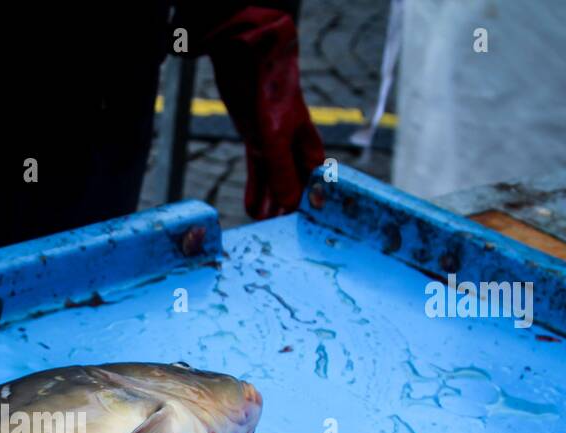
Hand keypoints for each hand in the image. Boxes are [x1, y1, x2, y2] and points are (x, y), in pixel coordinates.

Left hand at [198, 7, 324, 219]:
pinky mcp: (258, 143)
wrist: (250, 61)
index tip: (302, 233)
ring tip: (264, 229)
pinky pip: (259, 173)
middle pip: (295, 189)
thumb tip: (289, 206)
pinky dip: (256, 190)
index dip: (310, 208)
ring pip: (275, 184)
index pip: (315, 187)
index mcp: (311, 148)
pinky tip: (252, 209)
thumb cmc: (271, 92)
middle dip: (287, 212)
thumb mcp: (275, 136)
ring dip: (270, 204)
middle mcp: (296, 150)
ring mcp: (277, 147)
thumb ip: (281, 171)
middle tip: (278, 238)